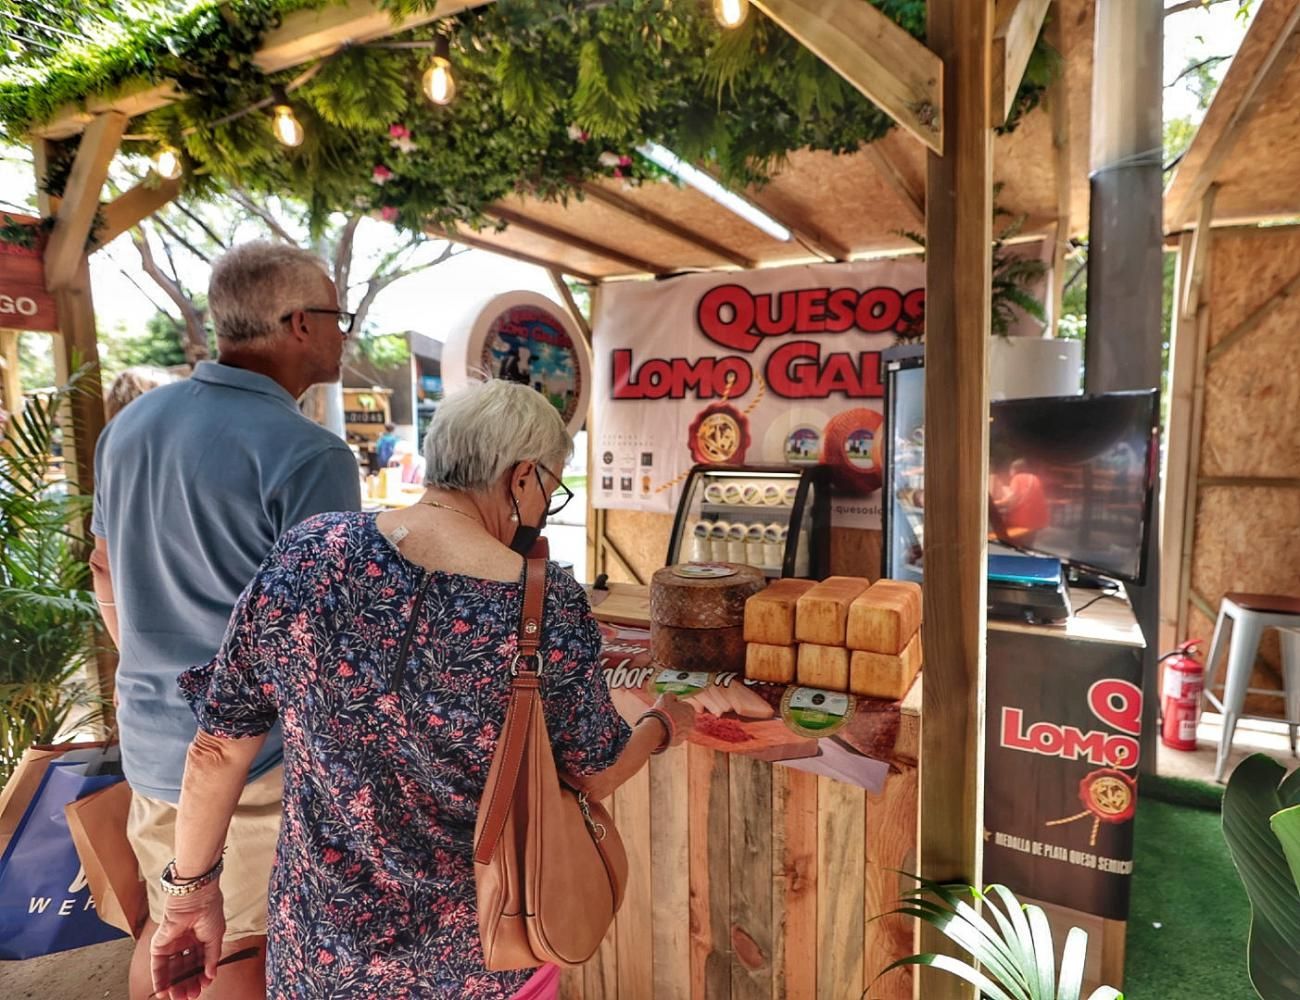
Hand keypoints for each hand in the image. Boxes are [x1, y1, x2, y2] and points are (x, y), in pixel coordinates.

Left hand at [150, 884, 225, 999]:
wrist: (195, 898)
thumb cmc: (209, 911)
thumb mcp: (216, 937)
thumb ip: (211, 958)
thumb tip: (211, 975)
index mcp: (201, 939)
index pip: (200, 962)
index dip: (202, 975)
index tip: (204, 985)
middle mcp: (186, 943)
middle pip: (186, 968)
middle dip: (189, 983)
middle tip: (191, 995)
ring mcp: (172, 945)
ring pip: (172, 970)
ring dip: (175, 985)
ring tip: (180, 997)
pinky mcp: (159, 945)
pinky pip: (158, 966)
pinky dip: (160, 979)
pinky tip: (164, 991)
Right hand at [651, 692, 695, 746]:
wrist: (657, 729)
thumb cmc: (663, 711)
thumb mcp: (666, 696)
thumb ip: (672, 696)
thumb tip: (674, 698)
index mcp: (691, 709)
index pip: (685, 705)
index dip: (676, 706)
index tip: (669, 707)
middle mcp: (692, 721)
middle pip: (684, 717)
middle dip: (676, 716)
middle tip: (666, 715)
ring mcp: (687, 732)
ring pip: (680, 727)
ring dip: (674, 725)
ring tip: (664, 723)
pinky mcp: (681, 741)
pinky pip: (676, 735)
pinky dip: (671, 733)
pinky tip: (664, 731)